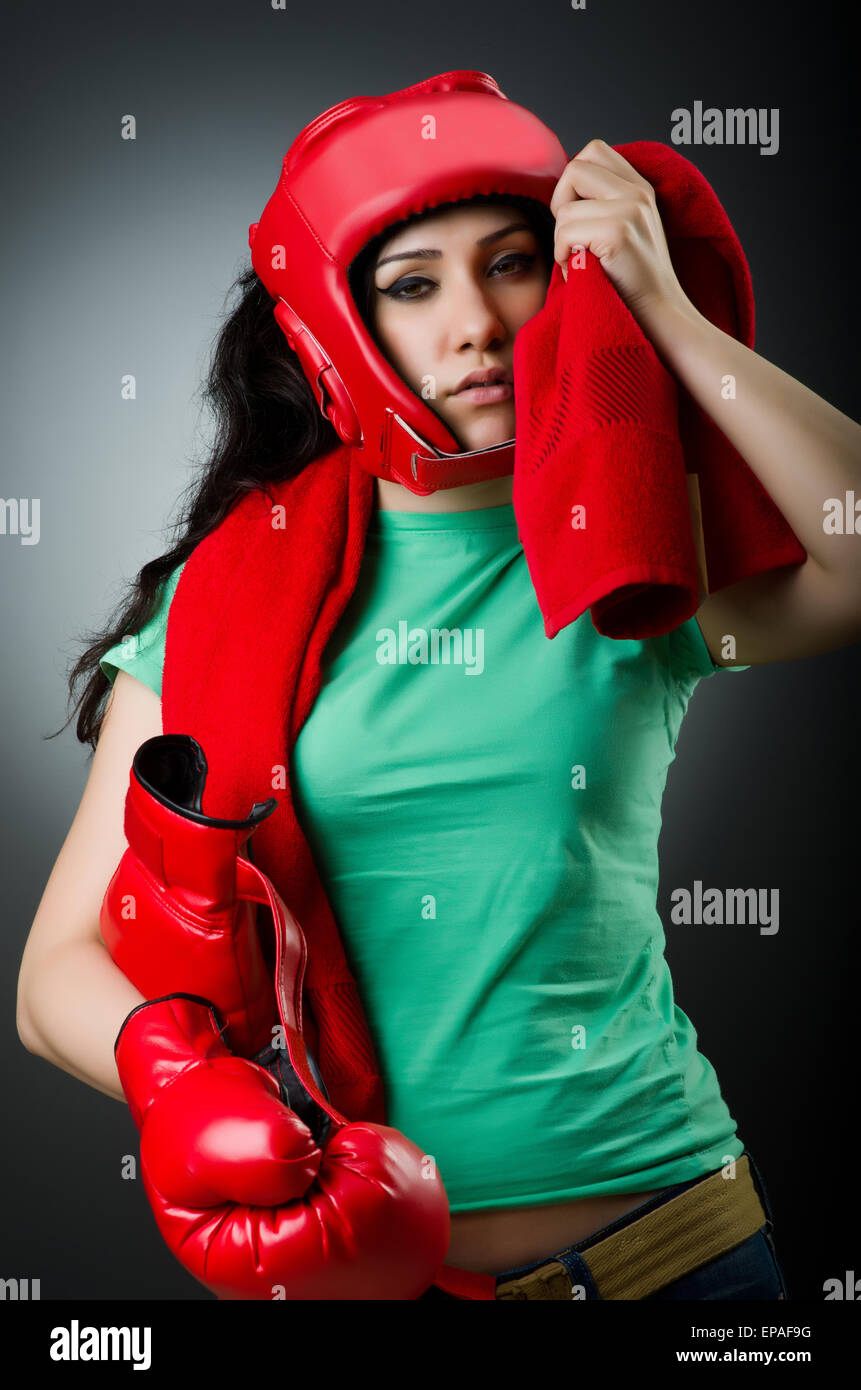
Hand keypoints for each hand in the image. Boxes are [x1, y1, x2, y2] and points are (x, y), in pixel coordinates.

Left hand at [550, 139, 689, 328]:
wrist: (660, 315)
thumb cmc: (633, 282)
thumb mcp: (626, 230)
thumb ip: (603, 204)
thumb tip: (562, 192)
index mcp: (639, 188)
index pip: (593, 151)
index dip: (574, 181)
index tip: (581, 215)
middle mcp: (637, 193)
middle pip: (574, 168)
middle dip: (561, 204)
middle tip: (574, 237)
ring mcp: (629, 210)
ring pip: (564, 209)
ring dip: (561, 241)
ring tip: (580, 262)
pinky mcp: (618, 232)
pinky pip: (565, 234)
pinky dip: (563, 257)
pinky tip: (580, 272)